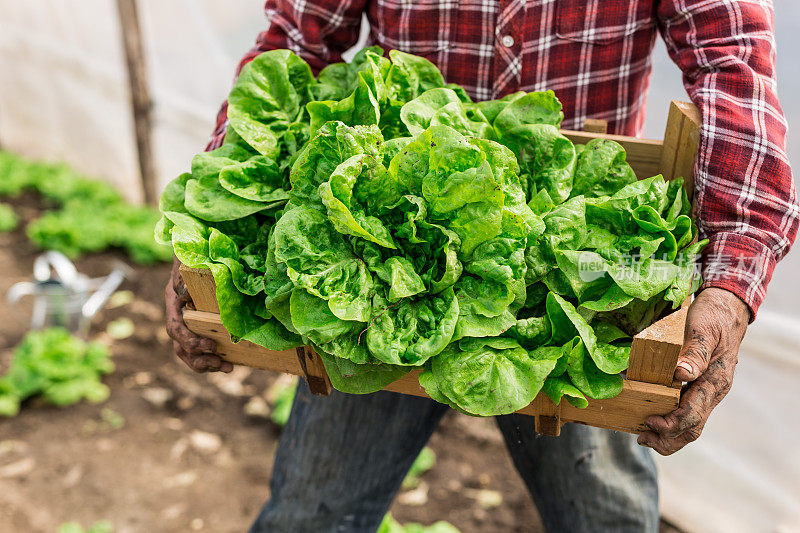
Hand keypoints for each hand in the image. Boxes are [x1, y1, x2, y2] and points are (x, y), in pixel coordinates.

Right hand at [165, 257, 231, 372]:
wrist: (201, 251)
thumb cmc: (194, 256)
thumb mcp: (188, 263)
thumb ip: (184, 278)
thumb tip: (185, 293)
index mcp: (173, 303)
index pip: (175, 329)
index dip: (190, 341)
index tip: (210, 346)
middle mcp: (179, 316)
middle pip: (181, 347)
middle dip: (198, 359)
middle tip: (219, 363)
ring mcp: (190, 323)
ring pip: (190, 352)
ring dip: (207, 364)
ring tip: (228, 368)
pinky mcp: (203, 326)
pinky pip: (203, 348)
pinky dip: (214, 357)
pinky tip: (231, 363)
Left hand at [638, 287, 748, 454]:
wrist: (727, 308)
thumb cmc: (713, 316)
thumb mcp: (703, 329)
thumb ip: (695, 353)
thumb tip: (681, 374)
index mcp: (715, 381)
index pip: (693, 414)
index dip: (671, 423)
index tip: (650, 421)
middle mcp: (714, 390)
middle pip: (693, 428)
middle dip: (668, 439)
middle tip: (643, 438)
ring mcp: (708, 391)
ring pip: (691, 425)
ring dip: (669, 435)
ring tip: (645, 436)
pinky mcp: (701, 387)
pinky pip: (687, 411)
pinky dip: (671, 421)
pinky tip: (652, 418)